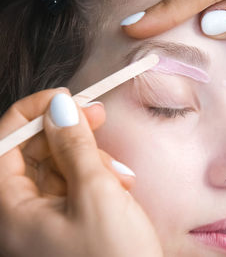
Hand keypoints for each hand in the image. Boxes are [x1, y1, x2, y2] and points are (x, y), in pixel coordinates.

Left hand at [0, 89, 161, 256]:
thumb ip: (75, 147)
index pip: (4, 145)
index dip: (32, 114)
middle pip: (33, 153)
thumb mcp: (97, 194)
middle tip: (96, 115)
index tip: (64, 97)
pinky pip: (74, 185)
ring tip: (121, 176)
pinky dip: (96, 178)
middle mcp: (19, 215)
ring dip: (90, 160)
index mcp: (9, 212)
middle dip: (67, 134)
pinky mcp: (68, 221)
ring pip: (58, 167)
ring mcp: (45, 219)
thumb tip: (60, 108)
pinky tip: (120, 186)